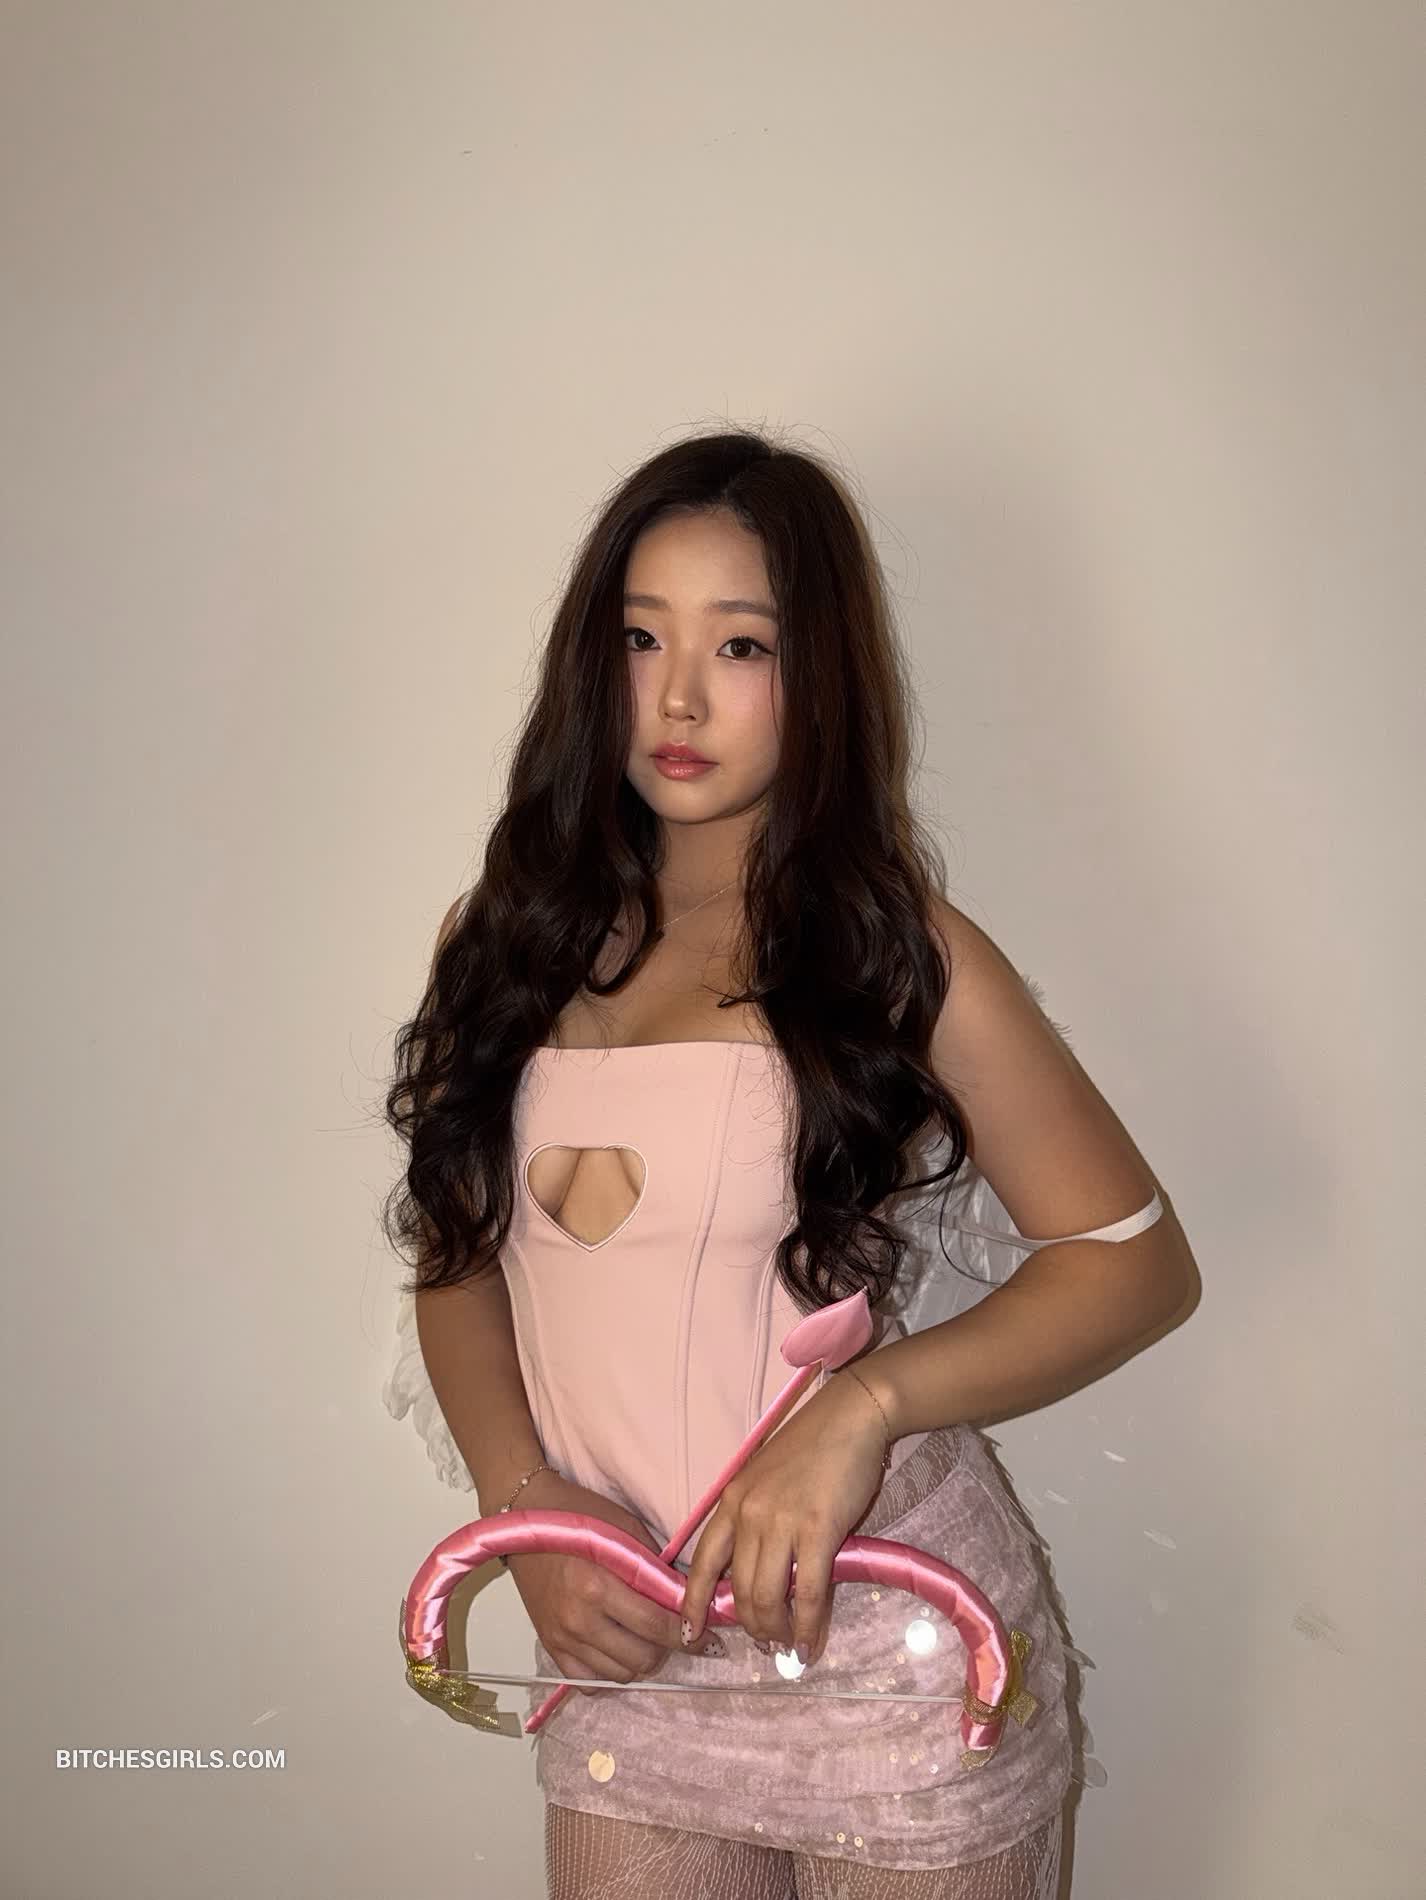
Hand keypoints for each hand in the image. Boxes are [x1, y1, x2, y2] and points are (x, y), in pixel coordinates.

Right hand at [502, 1472, 720, 1693]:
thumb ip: (655, 1570)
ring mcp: (562, 1637)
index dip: (688, 1636)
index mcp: (598, 1586)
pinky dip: (610, 1672)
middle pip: (641, 1659)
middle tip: (674, 1631)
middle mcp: (579, 1619)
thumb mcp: (626, 1529)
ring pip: (620, 1675)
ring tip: (646, 1637)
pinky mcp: (550, 1646)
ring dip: (641, 1660)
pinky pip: (589, 1682)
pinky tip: (618, 1650)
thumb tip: (686, 1604)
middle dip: (667, 1647)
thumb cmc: (580, 1514)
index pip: (656, 1626)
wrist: (529, 1514)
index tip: (708, 1638)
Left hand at [677, 1369, 891, 1669]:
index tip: (689, 1636)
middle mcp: (747, 1513)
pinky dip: (806, 1625)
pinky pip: (806, 1592)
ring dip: (775, 1630)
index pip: (701, 1563)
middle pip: (736, 1589)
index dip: (692, 1606)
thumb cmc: (812, 1447)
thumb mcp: (766, 1481)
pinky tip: (809, 1643)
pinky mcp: (817, 1529)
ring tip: (786, 1646)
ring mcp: (780, 1522)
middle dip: (750, 1626)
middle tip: (765, 1644)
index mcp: (730, 1501)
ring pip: (766, 1597)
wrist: (852, 1416)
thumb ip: (757, 1523)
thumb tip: (761, 1577)